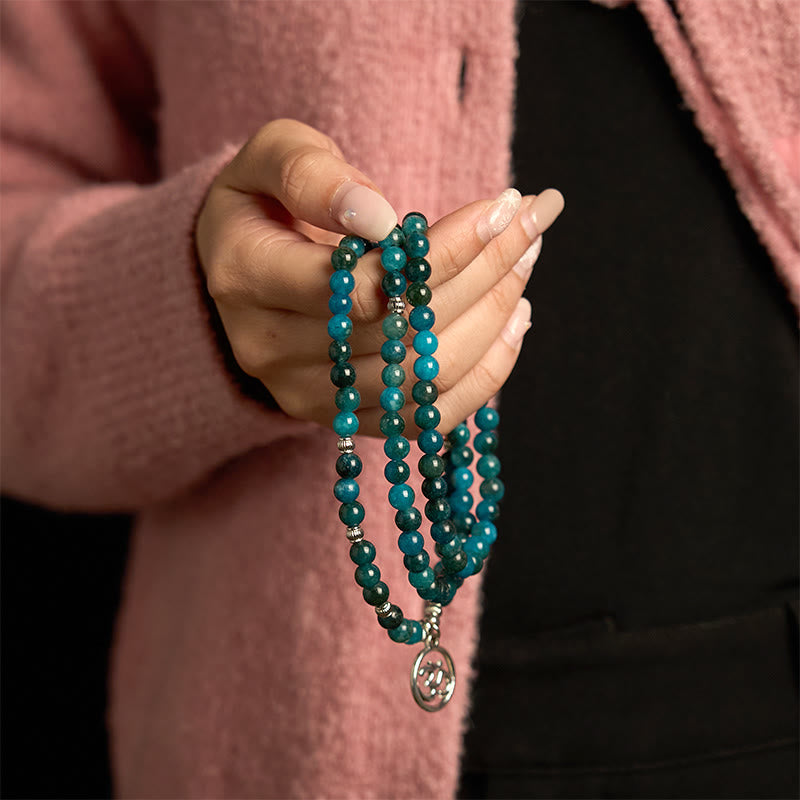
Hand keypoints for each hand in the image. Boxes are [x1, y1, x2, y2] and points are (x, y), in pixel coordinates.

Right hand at [195, 118, 563, 436]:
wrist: (244, 267)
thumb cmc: (265, 201)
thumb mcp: (270, 159)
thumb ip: (311, 174)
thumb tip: (377, 217)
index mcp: (246, 279)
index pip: (360, 287)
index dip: (441, 255)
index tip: (500, 210)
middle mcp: (270, 350)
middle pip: (398, 335)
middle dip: (482, 277)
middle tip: (531, 224)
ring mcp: (306, 395)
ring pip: (421, 380)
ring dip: (491, 321)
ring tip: (526, 262)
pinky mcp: (344, 418)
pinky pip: (426, 417)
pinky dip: (484, 375)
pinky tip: (515, 321)